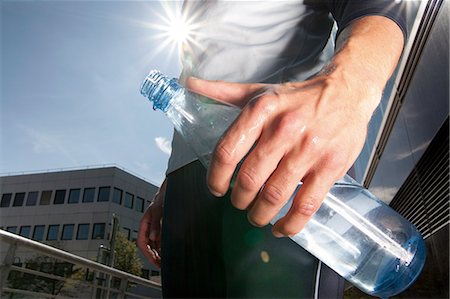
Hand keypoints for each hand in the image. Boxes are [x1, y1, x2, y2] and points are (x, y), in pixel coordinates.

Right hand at [137, 179, 166, 267]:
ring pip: (155, 245)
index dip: (147, 253)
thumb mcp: (159, 211)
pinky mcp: (163, 227)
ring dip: (159, 253)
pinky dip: (165, 247)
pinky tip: (171, 253)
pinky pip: (162, 240)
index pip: (142, 243)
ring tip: (167, 262)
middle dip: (154, 256)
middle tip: (161, 266)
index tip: (154, 261)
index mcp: (144, 224)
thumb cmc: (163, 199)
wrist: (171, 191)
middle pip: (148, 246)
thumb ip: (156, 225)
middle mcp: (149, 228)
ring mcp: (156, 228)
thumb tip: (153, 239)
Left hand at [187, 74, 372, 236]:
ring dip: (260, 214)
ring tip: (256, 216)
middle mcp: (284, 129)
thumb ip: (223, 92)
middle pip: (249, 179)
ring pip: (275, 195)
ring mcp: (309, 150)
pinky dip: (291, 224)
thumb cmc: (299, 96)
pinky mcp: (331, 166)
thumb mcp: (260, 90)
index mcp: (262, 110)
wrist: (347, 91)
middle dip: (239, 199)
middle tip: (238, 203)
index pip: (227, 151)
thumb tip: (188, 84)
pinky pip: (306, 205)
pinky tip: (281, 227)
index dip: (215, 177)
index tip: (215, 188)